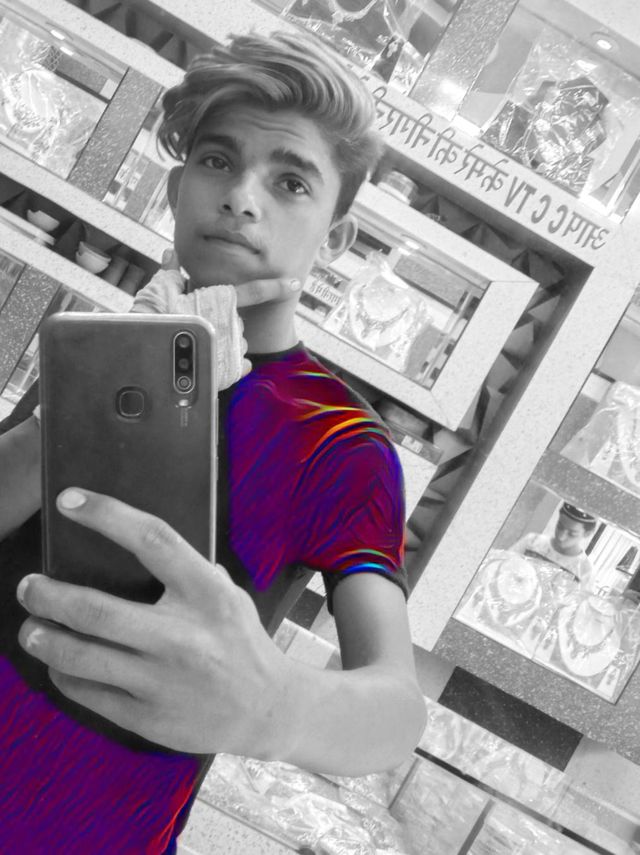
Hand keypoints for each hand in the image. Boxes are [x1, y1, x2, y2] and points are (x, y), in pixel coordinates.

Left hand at [17, 488, 290, 755]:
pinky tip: (59, 662)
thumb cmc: (242, 643)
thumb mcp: (229, 595)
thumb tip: (133, 544)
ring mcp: (162, 680)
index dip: (106, 515)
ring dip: (43, 638)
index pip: (151, 540)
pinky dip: (63, 673)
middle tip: (30, 586)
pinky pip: (87, 693)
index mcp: (206, 594)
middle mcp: (183, 636)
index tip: (70, 500)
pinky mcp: (148, 717)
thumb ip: (188, 572)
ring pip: (81, 656)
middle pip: (96, 609)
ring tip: (30, 627)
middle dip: (49, 595)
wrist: (267, 710)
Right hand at [132, 249, 300, 387]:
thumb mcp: (159, 290)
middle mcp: (230, 323)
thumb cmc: (153, 319)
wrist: (150, 354)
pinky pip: (241, 364)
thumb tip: (171, 252)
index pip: (253, 291)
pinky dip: (234, 363)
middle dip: (224, 321)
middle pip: (238, 321)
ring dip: (226, 342)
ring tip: (203, 344)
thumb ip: (171, 272)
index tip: (295, 284)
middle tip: (199, 325)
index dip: (276, 287)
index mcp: (220, 301)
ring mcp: (230, 347)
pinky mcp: (227, 369)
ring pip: (239, 342)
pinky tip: (220, 361)